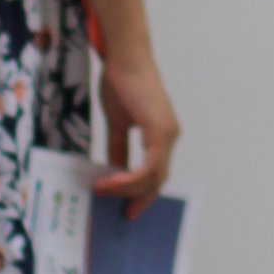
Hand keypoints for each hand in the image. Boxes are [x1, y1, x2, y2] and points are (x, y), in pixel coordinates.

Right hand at [95, 53, 179, 211]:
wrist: (124, 60)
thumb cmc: (121, 84)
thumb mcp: (117, 123)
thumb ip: (118, 147)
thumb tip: (113, 170)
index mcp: (161, 135)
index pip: (156, 172)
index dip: (142, 192)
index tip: (128, 208)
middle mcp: (170, 136)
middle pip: (157, 180)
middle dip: (139, 198)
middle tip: (122, 213)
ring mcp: (167, 134)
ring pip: (154, 177)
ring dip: (128, 189)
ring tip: (103, 191)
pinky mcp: (160, 131)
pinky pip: (149, 166)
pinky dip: (129, 178)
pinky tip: (110, 181)